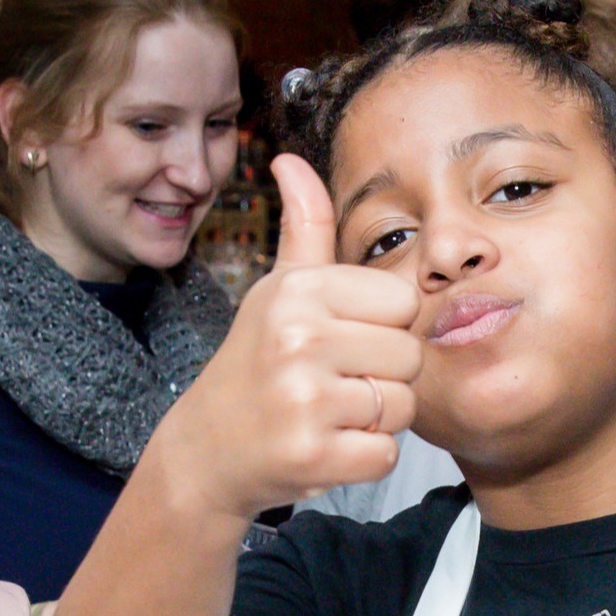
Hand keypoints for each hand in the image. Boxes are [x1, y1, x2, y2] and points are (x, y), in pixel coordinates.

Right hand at [151, 153, 422, 518]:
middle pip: (410, 355)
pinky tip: (322, 446)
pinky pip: (386, 453)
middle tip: (331, 385)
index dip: (382, 327)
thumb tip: (290, 157)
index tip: (339, 342)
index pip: (405, 301)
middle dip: (382, 377)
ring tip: (325, 415)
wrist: (205, 450)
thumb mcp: (277, 290)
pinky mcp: (312, 455)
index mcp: (299, 292)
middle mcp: (300, 339)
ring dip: (374, 420)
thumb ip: (304, 226)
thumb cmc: (256, 363)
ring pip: (402, 406)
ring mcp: (304, 401)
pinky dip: (362, 458)